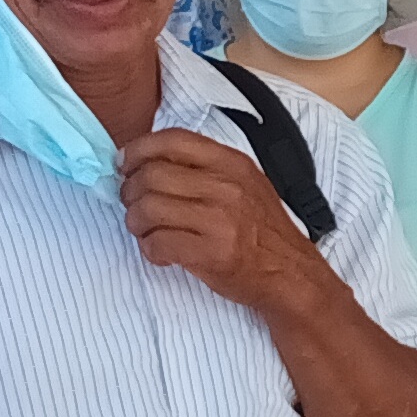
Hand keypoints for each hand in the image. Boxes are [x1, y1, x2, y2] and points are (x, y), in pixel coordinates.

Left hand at [119, 128, 316, 310]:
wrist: (291, 275)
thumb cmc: (263, 232)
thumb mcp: (245, 184)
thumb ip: (204, 169)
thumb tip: (148, 163)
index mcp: (231, 163)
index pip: (171, 140)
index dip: (138, 150)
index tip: (125, 165)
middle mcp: (225, 186)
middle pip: (151, 175)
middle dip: (130, 193)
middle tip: (135, 206)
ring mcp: (219, 219)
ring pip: (147, 209)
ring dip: (136, 223)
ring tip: (146, 232)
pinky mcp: (210, 252)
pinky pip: (157, 243)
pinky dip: (150, 250)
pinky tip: (162, 252)